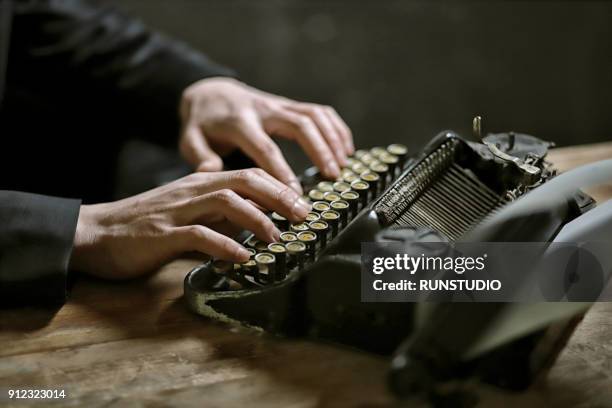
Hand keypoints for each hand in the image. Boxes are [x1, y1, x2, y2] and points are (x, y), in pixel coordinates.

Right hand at [69, 169, 310, 278]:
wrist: (96, 232)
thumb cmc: (147, 226)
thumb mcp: (190, 215)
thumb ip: (220, 217)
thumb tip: (256, 225)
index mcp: (201, 183)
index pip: (248, 175)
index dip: (279, 187)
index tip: (304, 204)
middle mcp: (193, 190)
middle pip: (245, 180)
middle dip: (279, 196)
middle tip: (304, 215)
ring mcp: (178, 210)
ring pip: (226, 202)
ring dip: (258, 219)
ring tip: (278, 238)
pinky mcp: (163, 233)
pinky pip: (199, 235)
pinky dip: (225, 246)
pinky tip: (243, 259)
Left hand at [179, 77, 353, 192]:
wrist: (210, 93)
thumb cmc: (202, 125)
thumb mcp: (190, 140)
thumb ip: (200, 157)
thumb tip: (213, 174)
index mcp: (238, 121)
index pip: (264, 147)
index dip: (282, 171)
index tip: (295, 194)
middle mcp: (263, 108)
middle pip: (299, 124)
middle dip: (319, 150)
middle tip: (332, 177)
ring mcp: (279, 104)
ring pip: (313, 114)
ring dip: (332, 139)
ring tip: (343, 166)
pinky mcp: (289, 104)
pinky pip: (319, 111)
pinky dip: (336, 128)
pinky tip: (346, 149)